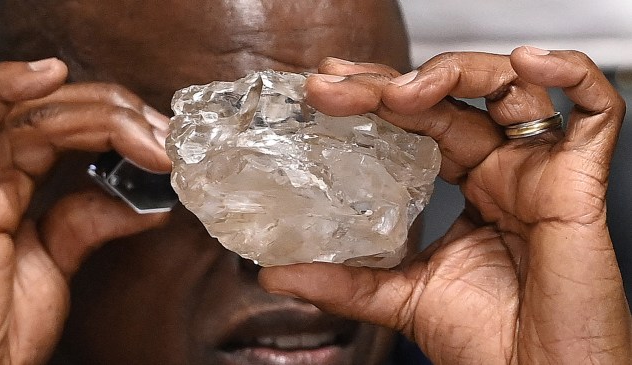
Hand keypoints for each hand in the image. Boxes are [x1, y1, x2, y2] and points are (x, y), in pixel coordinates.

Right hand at [0, 59, 170, 363]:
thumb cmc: (3, 323)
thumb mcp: (59, 259)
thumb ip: (90, 219)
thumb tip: (147, 201)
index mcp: (13, 184)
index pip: (65, 127)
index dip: (116, 122)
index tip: (163, 138)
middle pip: (55, 110)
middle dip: (118, 113)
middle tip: (164, 135)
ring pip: (36, 113)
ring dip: (102, 113)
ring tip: (148, 131)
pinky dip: (16, 89)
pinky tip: (49, 74)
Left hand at [260, 47, 631, 363]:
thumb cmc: (487, 345)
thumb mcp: (401, 298)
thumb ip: (343, 282)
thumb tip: (276, 272)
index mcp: (471, 188)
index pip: (422, 122)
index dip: (378, 99)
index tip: (326, 91)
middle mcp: (504, 171)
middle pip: (453, 99)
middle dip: (390, 84)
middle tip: (335, 84)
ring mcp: (541, 173)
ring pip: (510, 89)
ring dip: (452, 74)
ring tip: (397, 91)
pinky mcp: (581, 185)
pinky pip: (597, 113)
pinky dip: (570, 76)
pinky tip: (526, 63)